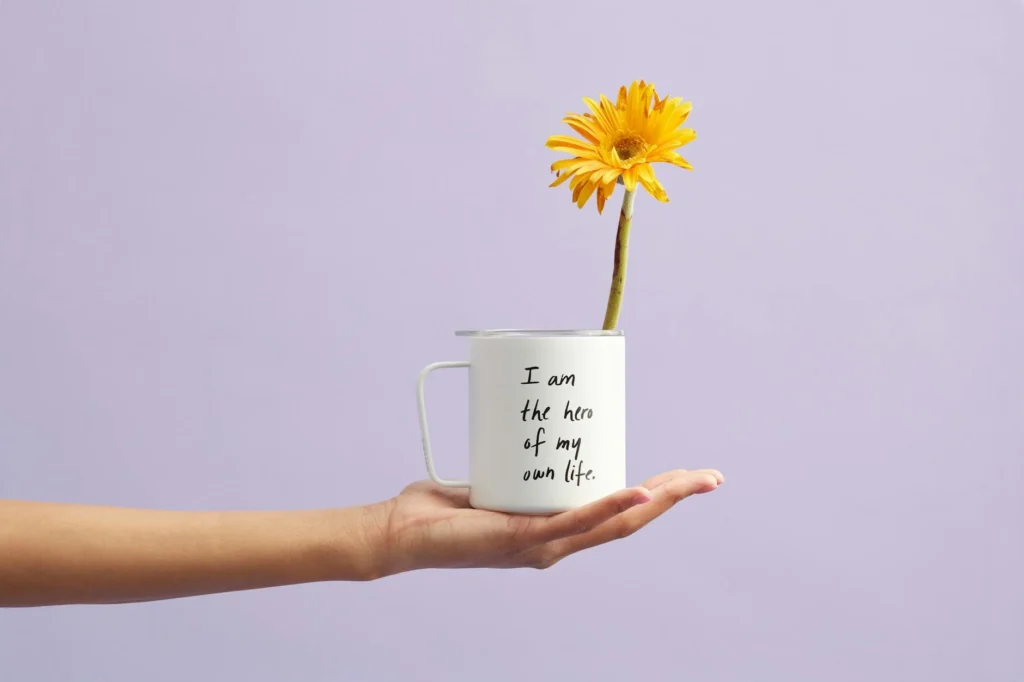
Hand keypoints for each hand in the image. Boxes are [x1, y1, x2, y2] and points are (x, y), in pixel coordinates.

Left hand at [368, 468, 723, 575]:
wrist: (402, 532)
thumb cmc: (442, 509)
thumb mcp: (494, 479)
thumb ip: (514, 462)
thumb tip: (527, 418)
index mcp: (555, 529)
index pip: (617, 513)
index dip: (656, 497)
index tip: (687, 476)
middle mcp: (557, 543)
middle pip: (629, 521)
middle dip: (674, 498)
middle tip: (710, 477)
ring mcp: (543, 545)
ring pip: (614, 524)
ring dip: (657, 501)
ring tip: (691, 481)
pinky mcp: (523, 538)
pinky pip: (574, 522)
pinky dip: (609, 507)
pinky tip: (639, 494)